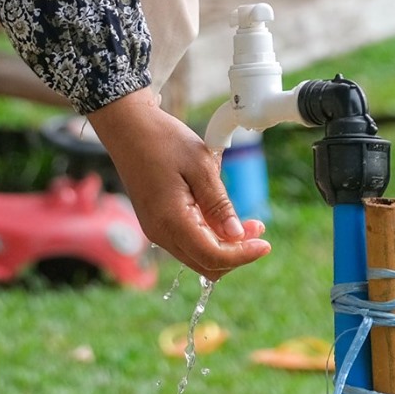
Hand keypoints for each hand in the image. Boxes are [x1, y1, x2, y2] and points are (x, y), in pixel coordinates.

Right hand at [85, 88, 270, 279]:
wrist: (128, 128)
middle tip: (258, 229)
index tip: (265, 243)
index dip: (243, 255)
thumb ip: (219, 204)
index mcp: (171, 221)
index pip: (213, 257)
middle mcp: (160, 233)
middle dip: (236, 253)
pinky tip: (222, 218)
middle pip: (206, 265)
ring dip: (224, 246)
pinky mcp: (156, 223)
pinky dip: (209, 238)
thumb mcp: (200, 166)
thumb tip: (237, 235)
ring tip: (246, 223)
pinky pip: (187, 243)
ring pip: (197, 257)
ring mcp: (156, 230)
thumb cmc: (164, 141)